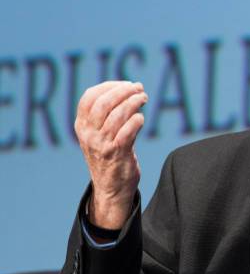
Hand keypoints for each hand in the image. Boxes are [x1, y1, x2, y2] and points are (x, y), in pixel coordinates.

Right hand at [74, 81, 147, 228]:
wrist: (111, 189)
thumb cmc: (109, 157)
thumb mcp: (99, 135)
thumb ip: (106, 115)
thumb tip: (126, 90)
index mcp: (81, 126)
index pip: (89, 97)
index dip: (108, 86)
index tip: (126, 84)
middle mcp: (88, 134)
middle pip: (104, 103)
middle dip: (124, 91)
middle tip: (139, 88)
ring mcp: (102, 144)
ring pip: (118, 114)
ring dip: (134, 102)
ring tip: (144, 98)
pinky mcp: (117, 153)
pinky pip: (128, 131)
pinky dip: (137, 120)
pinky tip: (141, 119)